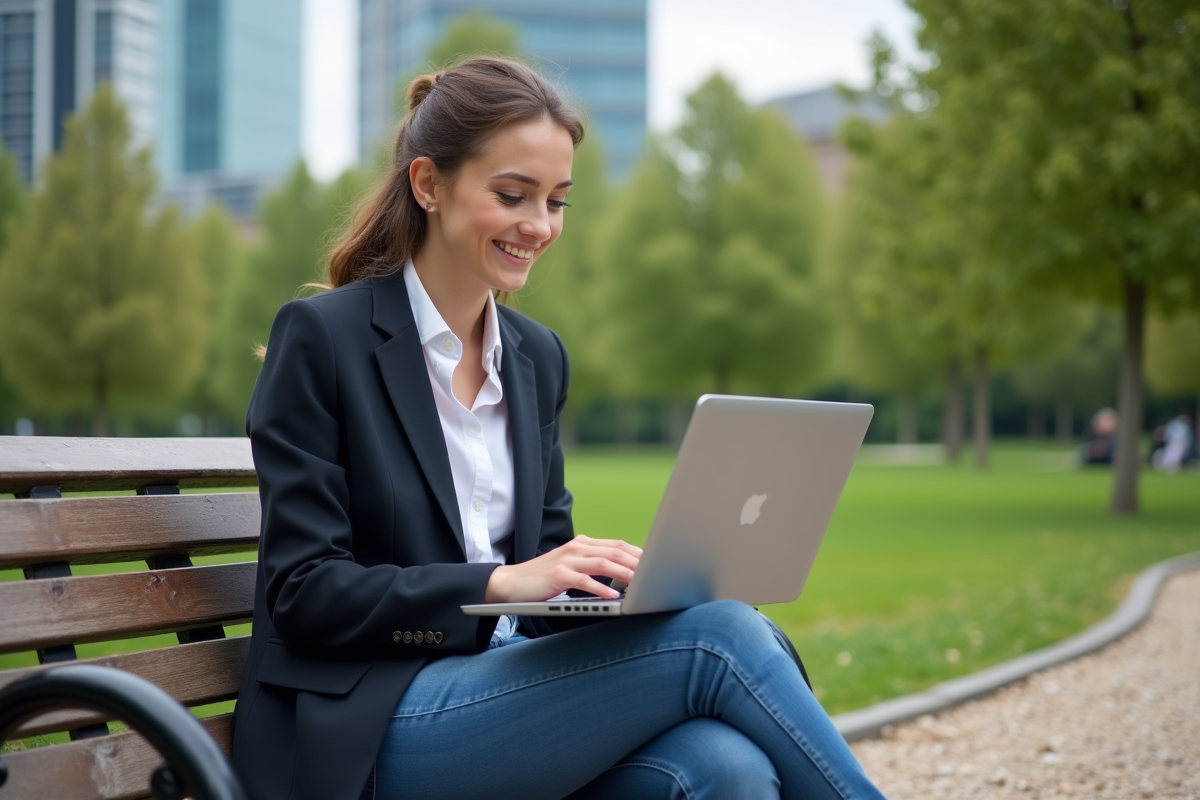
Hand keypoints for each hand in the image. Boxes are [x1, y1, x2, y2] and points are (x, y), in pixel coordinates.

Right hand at [485, 535, 641, 602]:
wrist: (512, 582)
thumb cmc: (544, 578)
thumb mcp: (571, 566)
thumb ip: (593, 565)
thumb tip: (623, 574)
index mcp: (582, 544)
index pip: (617, 544)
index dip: (638, 554)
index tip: (655, 565)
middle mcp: (577, 547)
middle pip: (615, 551)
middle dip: (638, 563)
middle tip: (655, 574)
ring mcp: (567, 560)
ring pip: (604, 563)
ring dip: (625, 573)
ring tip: (641, 584)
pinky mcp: (558, 575)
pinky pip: (585, 581)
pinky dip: (602, 588)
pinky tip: (613, 596)